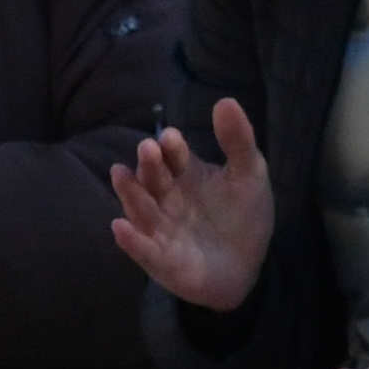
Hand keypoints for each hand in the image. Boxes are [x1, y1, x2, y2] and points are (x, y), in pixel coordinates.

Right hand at [109, 103, 280, 315]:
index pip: (174, 156)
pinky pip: (142, 249)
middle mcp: (165, 198)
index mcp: (184, 174)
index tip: (174, 137)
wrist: (245, 267)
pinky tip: (119, 227)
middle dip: (150, 164)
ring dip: (130, 192)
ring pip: (141, 207)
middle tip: (148, 148)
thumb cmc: (242, 217)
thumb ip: (238, 141)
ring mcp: (159, 227)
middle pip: (154, 178)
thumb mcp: (249, 176)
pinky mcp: (160, 258)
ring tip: (120, 174)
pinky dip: (130, 239)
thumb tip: (226, 100)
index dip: (173, 147)